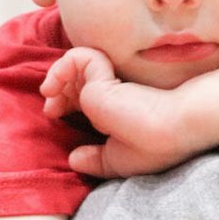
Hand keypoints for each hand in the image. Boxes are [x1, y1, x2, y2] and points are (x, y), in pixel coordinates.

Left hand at [39, 46, 192, 176]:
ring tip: (49, 93)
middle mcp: (115, 91)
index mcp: (120, 109)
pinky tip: (52, 87)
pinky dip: (61, 67)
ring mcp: (110, 80)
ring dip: (56, 77)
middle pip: (79, 81)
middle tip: (51, 107)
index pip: (89, 96)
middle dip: (60, 91)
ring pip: (75, 65)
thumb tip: (73, 159)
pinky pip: (77, 59)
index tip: (56, 114)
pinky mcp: (105, 73)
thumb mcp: (120, 160)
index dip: (69, 100)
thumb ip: (96, 159)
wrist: (169, 131)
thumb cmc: (154, 147)